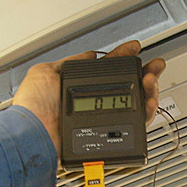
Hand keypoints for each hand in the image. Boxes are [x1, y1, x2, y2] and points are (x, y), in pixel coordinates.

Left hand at [12, 40, 165, 157]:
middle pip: (128, 87)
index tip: (135, 49)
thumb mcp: (45, 73)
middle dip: (145, 74)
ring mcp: (103, 121)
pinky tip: (148, 102)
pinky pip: (135, 125)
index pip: (109, 70)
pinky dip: (146, 113)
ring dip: (148, 91)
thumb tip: (88, 55)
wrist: (33, 136)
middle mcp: (94, 105)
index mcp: (80, 88)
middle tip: (155, 67)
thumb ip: (70, 63)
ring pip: (136, 106)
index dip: (124, 57)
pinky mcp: (110, 138)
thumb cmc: (32, 109)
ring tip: (151, 82)